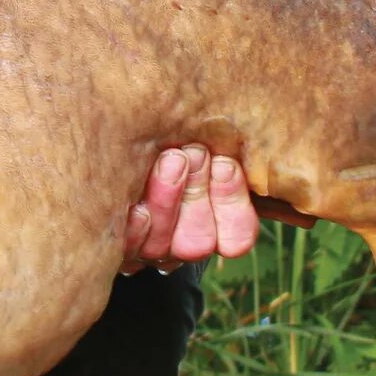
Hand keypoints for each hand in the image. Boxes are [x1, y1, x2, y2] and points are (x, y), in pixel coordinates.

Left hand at [120, 145, 317, 272]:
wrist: (110, 131)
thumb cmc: (170, 133)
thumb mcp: (206, 137)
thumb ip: (226, 144)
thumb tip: (265, 126)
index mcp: (215, 223)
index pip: (236, 237)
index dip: (232, 204)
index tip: (225, 164)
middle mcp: (182, 243)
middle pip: (199, 242)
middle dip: (197, 194)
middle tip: (192, 153)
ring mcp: (148, 248)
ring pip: (164, 245)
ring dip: (167, 200)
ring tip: (168, 159)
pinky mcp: (114, 245)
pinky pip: (126, 249)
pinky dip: (133, 226)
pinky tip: (135, 202)